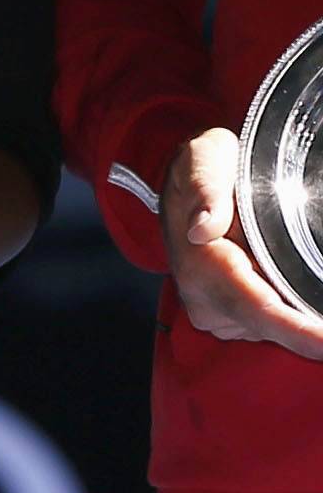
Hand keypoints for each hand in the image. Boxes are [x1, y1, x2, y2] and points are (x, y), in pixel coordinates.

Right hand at [162, 127, 322, 358]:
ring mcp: (214, 313)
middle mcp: (204, 299)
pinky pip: (266, 326)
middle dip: (310, 329)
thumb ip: (206, 190)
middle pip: (272, 328)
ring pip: (272, 330)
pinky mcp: (226, 317)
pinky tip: (299, 296)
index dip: (296, 331)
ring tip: (309, 284)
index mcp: (201, 267)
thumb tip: (202, 228)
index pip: (257, 309)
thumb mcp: (205, 161)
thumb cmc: (202, 167)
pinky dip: (290, 316)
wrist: (183, 183)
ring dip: (300, 317)